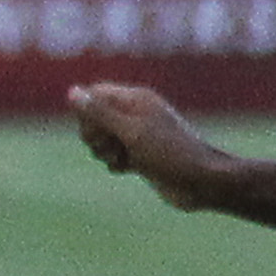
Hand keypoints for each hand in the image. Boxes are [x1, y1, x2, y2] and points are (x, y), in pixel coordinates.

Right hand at [69, 81, 229, 211]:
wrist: (202, 182)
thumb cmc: (170, 153)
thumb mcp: (131, 132)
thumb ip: (100, 113)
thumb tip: (73, 92)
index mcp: (136, 99)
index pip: (94, 94)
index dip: (87, 112)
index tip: (97, 129)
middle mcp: (136, 114)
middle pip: (94, 118)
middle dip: (94, 134)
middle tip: (111, 147)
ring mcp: (139, 136)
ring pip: (103, 139)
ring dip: (103, 151)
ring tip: (121, 159)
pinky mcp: (141, 157)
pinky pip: (114, 156)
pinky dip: (115, 163)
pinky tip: (128, 169)